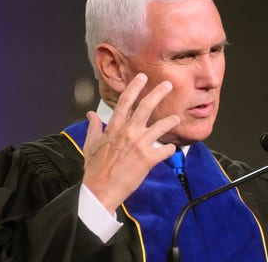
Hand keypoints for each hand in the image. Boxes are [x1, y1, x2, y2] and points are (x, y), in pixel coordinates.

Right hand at [81, 73, 180, 213]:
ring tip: (176, 117)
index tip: (143, 77)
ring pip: (161, 126)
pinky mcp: (148, 159)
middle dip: (159, 93)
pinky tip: (170, 149)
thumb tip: (90, 114)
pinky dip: (169, 149)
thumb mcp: (90, 146)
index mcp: (114, 128)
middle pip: (146, 106)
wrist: (100, 191)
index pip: (125, 101)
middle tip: (168, 85)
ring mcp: (139, 145)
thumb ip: (93, 128)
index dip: (135, 87)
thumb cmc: (94, 170)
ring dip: (171, 120)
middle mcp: (128, 132)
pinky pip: (165, 150)